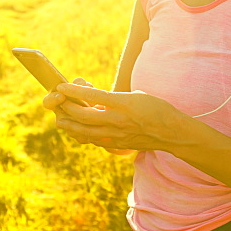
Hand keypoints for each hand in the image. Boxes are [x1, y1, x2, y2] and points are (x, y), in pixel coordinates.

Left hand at [49, 82, 183, 152]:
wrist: (172, 133)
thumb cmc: (157, 109)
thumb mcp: (137, 95)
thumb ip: (115, 99)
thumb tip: (97, 101)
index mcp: (124, 103)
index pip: (93, 96)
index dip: (74, 91)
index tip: (61, 86)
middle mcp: (118, 120)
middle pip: (84, 116)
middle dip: (68, 108)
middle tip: (58, 102)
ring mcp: (117, 134)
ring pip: (86, 132)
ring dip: (70, 126)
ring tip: (60, 120)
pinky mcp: (118, 144)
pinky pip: (95, 141)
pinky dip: (84, 135)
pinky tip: (78, 131)